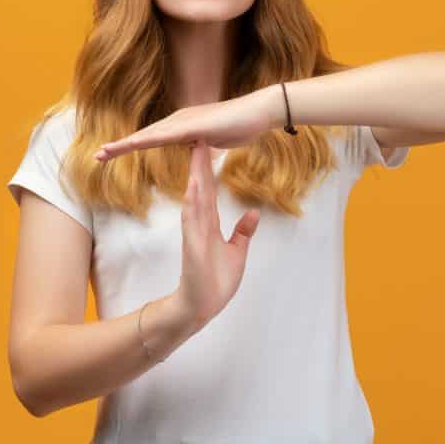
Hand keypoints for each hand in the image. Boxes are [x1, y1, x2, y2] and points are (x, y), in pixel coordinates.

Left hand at [94, 88, 278, 161]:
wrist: (259, 112)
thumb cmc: (241, 125)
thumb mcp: (214, 141)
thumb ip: (202, 145)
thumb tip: (197, 151)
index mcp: (182, 126)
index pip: (152, 139)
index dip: (131, 146)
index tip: (113, 154)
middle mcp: (178, 121)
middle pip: (144, 136)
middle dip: (120, 146)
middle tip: (97, 156)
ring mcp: (184, 121)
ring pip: (149, 135)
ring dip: (126, 144)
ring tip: (104, 152)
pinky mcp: (193, 125)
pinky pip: (166, 135)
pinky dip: (147, 139)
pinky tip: (133, 144)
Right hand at [173, 139, 260, 329]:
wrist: (201, 307)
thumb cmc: (216, 282)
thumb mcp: (237, 253)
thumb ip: (243, 232)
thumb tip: (253, 213)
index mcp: (210, 224)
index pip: (210, 191)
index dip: (210, 169)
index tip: (209, 147)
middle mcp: (200, 224)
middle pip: (201, 188)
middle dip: (201, 163)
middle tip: (198, 137)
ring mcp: (195, 233)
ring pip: (195, 198)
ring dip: (196, 175)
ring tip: (195, 152)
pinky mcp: (193, 246)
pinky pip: (191, 221)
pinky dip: (192, 203)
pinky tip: (193, 187)